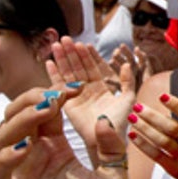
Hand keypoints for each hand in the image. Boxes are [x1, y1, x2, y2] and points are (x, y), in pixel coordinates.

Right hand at [0, 88, 127, 178]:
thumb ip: (113, 149)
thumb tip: (105, 118)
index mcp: (54, 147)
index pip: (46, 111)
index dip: (56, 95)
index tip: (75, 88)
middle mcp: (30, 156)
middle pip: (18, 116)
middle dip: (33, 100)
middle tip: (54, 96)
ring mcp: (14, 175)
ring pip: (2, 137)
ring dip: (19, 121)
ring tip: (41, 113)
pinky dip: (5, 157)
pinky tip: (24, 149)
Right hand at [47, 37, 136, 156]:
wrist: (106, 139)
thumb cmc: (120, 122)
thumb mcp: (128, 99)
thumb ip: (128, 81)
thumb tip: (128, 64)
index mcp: (103, 86)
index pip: (94, 67)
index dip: (89, 56)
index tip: (84, 44)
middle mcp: (89, 89)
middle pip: (79, 67)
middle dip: (72, 53)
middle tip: (66, 39)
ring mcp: (77, 95)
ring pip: (69, 73)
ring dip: (62, 59)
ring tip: (56, 45)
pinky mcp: (68, 103)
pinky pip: (60, 86)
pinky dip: (54, 75)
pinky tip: (49, 62)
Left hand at [126, 92, 177, 178]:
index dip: (177, 106)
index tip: (161, 96)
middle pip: (173, 129)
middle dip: (153, 117)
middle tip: (137, 106)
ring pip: (163, 142)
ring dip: (145, 128)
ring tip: (132, 117)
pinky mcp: (175, 170)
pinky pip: (157, 156)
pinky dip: (143, 145)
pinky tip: (132, 135)